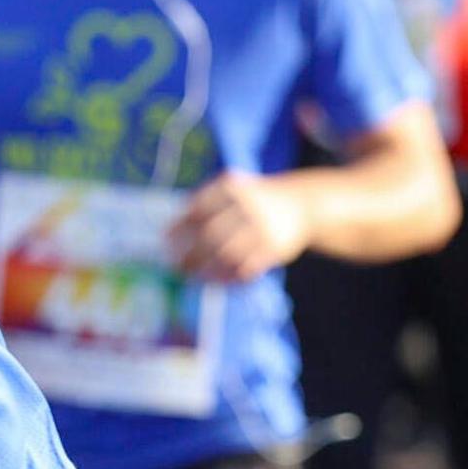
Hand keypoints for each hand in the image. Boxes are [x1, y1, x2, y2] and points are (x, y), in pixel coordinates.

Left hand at [169, 170, 311, 282]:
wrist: (301, 205)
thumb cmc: (256, 199)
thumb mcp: (234, 189)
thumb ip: (206, 204)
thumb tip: (170, 234)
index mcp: (233, 187)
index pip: (198, 208)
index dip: (180, 226)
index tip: (165, 241)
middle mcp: (248, 206)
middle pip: (211, 234)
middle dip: (191, 253)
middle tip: (176, 266)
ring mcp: (263, 228)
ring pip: (228, 254)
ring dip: (208, 269)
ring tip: (194, 277)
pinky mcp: (275, 248)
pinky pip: (247, 267)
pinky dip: (230, 277)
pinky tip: (217, 281)